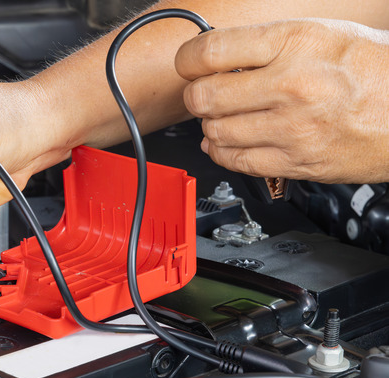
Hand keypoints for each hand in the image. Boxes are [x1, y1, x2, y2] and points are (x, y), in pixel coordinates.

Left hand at [175, 19, 388, 183]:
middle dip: (196, 95)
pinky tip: (228, 142)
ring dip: (211, 125)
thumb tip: (217, 56)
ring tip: (223, 117)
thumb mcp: (323, 34)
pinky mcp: (297, 162)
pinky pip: (236, 162)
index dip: (188, 59)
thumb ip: (267, 45)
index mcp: (296, 44)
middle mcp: (293, 85)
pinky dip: (222, 153)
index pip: (212, 51)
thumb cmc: (373, 70)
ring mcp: (294, 128)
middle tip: (204, 93)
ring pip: (216, 132)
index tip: (188, 64)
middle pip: (205, 96)